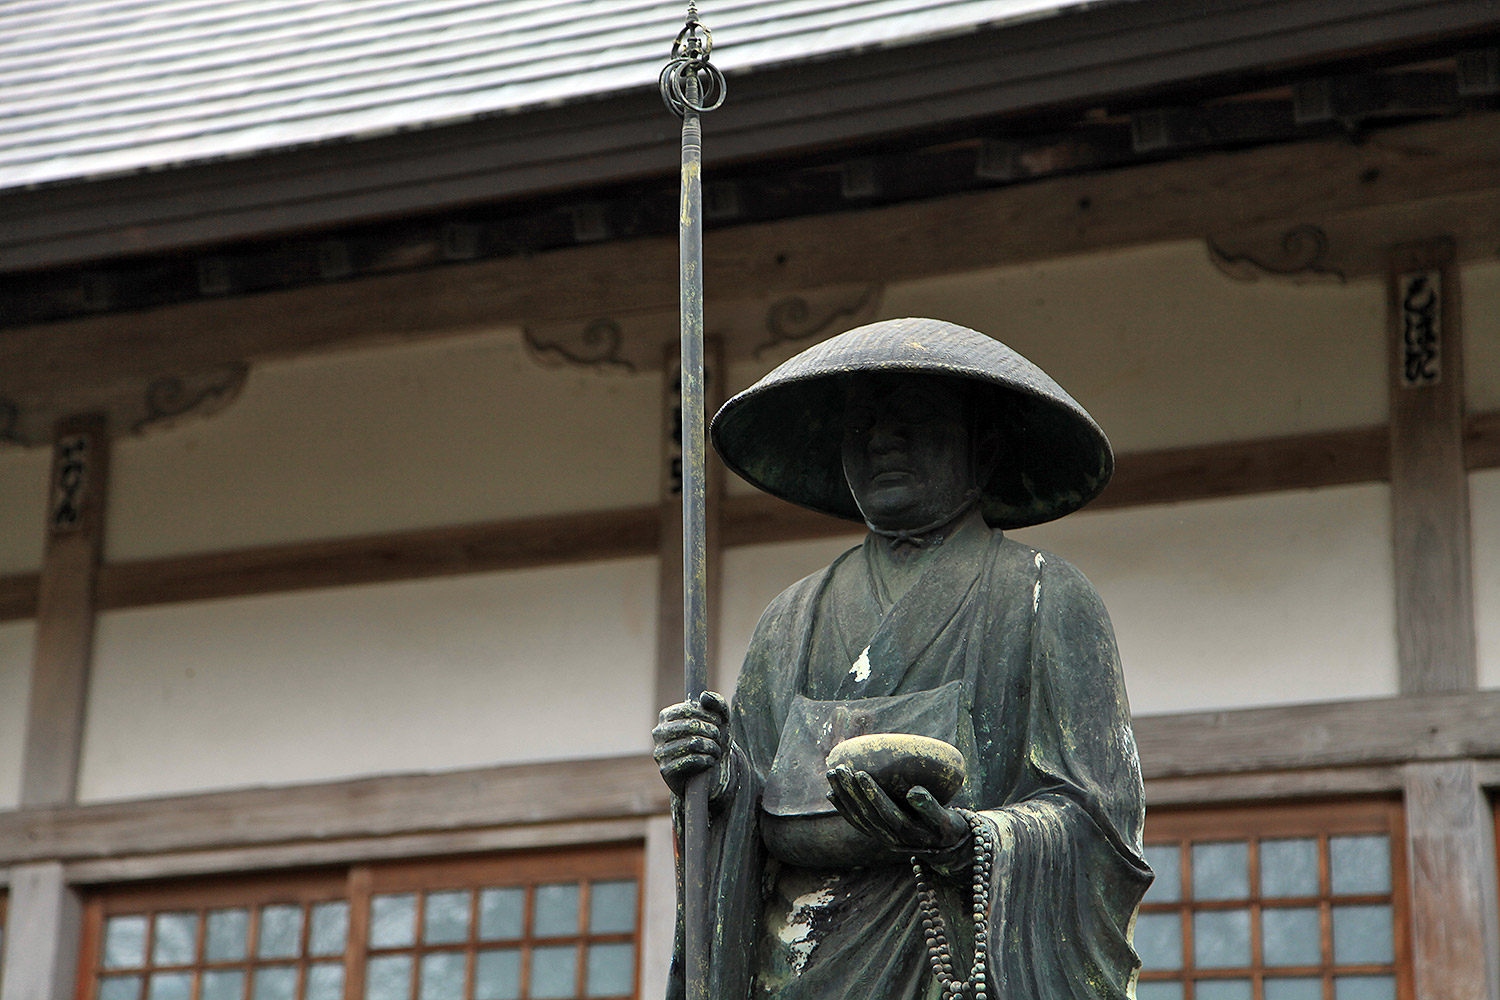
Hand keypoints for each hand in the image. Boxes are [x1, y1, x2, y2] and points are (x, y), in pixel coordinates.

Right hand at [652, 691, 730, 796]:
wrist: (708, 774)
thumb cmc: (711, 741)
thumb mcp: (719, 721)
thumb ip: (717, 703)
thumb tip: (703, 696)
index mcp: (667, 716)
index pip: (688, 709)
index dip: (708, 715)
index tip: (720, 722)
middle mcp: (659, 732)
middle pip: (691, 725)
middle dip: (712, 731)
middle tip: (719, 738)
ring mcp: (660, 751)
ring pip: (692, 743)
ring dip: (711, 747)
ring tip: (716, 751)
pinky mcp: (665, 770)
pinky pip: (690, 760)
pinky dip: (706, 759)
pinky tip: (709, 761)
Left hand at [825, 764, 969, 853]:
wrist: (945, 850)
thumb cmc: (948, 829)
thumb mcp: (946, 820)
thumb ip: (930, 807)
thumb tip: (913, 791)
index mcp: (909, 833)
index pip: (886, 812)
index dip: (872, 794)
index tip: (861, 774)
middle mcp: (892, 838)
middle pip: (867, 814)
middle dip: (851, 791)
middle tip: (839, 768)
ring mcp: (882, 837)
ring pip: (858, 818)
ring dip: (843, 797)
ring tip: (832, 775)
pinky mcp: (878, 835)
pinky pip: (857, 822)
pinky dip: (844, 809)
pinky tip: (832, 793)